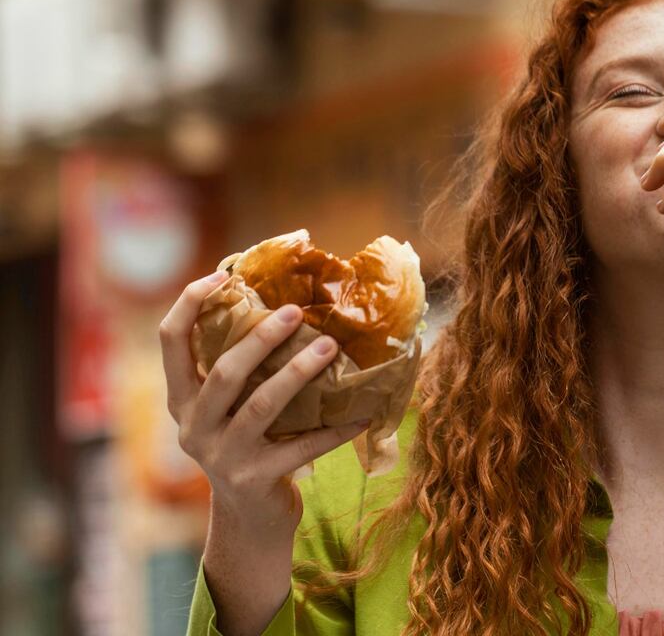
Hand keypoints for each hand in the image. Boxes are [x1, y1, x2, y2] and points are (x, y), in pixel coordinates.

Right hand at [159, 271, 370, 533]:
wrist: (250, 520)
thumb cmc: (249, 446)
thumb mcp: (230, 410)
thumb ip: (240, 371)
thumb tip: (282, 308)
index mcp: (181, 400)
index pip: (170, 342)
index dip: (191, 303)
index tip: (224, 274)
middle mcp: (193, 427)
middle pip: (223, 372)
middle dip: (260, 339)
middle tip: (296, 312)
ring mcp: (222, 456)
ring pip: (261, 405)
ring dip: (299, 372)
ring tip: (329, 347)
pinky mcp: (255, 479)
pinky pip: (302, 446)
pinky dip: (335, 429)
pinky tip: (362, 413)